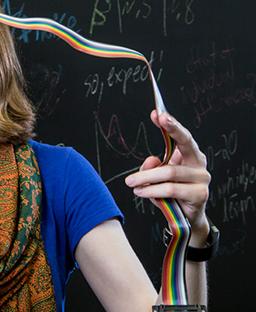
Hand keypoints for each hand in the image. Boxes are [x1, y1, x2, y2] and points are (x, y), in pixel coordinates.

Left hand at [125, 110, 210, 236]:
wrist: (184, 218)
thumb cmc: (169, 193)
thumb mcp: (154, 178)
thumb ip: (151, 167)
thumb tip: (152, 160)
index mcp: (190, 155)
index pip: (182, 136)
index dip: (171, 124)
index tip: (158, 113)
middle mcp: (199, 163)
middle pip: (187, 142)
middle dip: (173, 128)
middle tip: (159, 118)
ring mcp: (202, 178)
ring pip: (169, 172)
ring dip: (146, 177)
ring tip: (130, 182)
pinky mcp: (200, 194)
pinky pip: (171, 189)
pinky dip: (152, 190)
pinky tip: (140, 192)